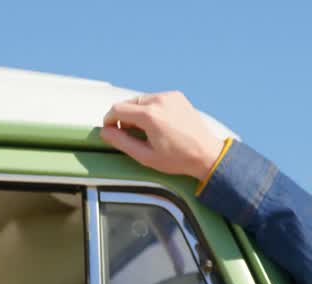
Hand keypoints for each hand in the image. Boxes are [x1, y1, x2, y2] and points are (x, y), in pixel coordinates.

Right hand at [101, 91, 225, 178]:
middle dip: (124, 118)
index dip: (109, 121)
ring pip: (141, 100)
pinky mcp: (177, 96)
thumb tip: (104, 132)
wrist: (206, 154)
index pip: (117, 109)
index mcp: (150, 115)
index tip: (111, 131)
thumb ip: (121, 142)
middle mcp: (159, 100)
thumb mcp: (145, 156)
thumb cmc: (177, 159)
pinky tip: (159, 125)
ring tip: (147, 132)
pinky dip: (151, 109)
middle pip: (128, 103)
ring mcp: (169, 96)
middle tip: (131, 135)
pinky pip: (155, 99)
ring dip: (137, 113)